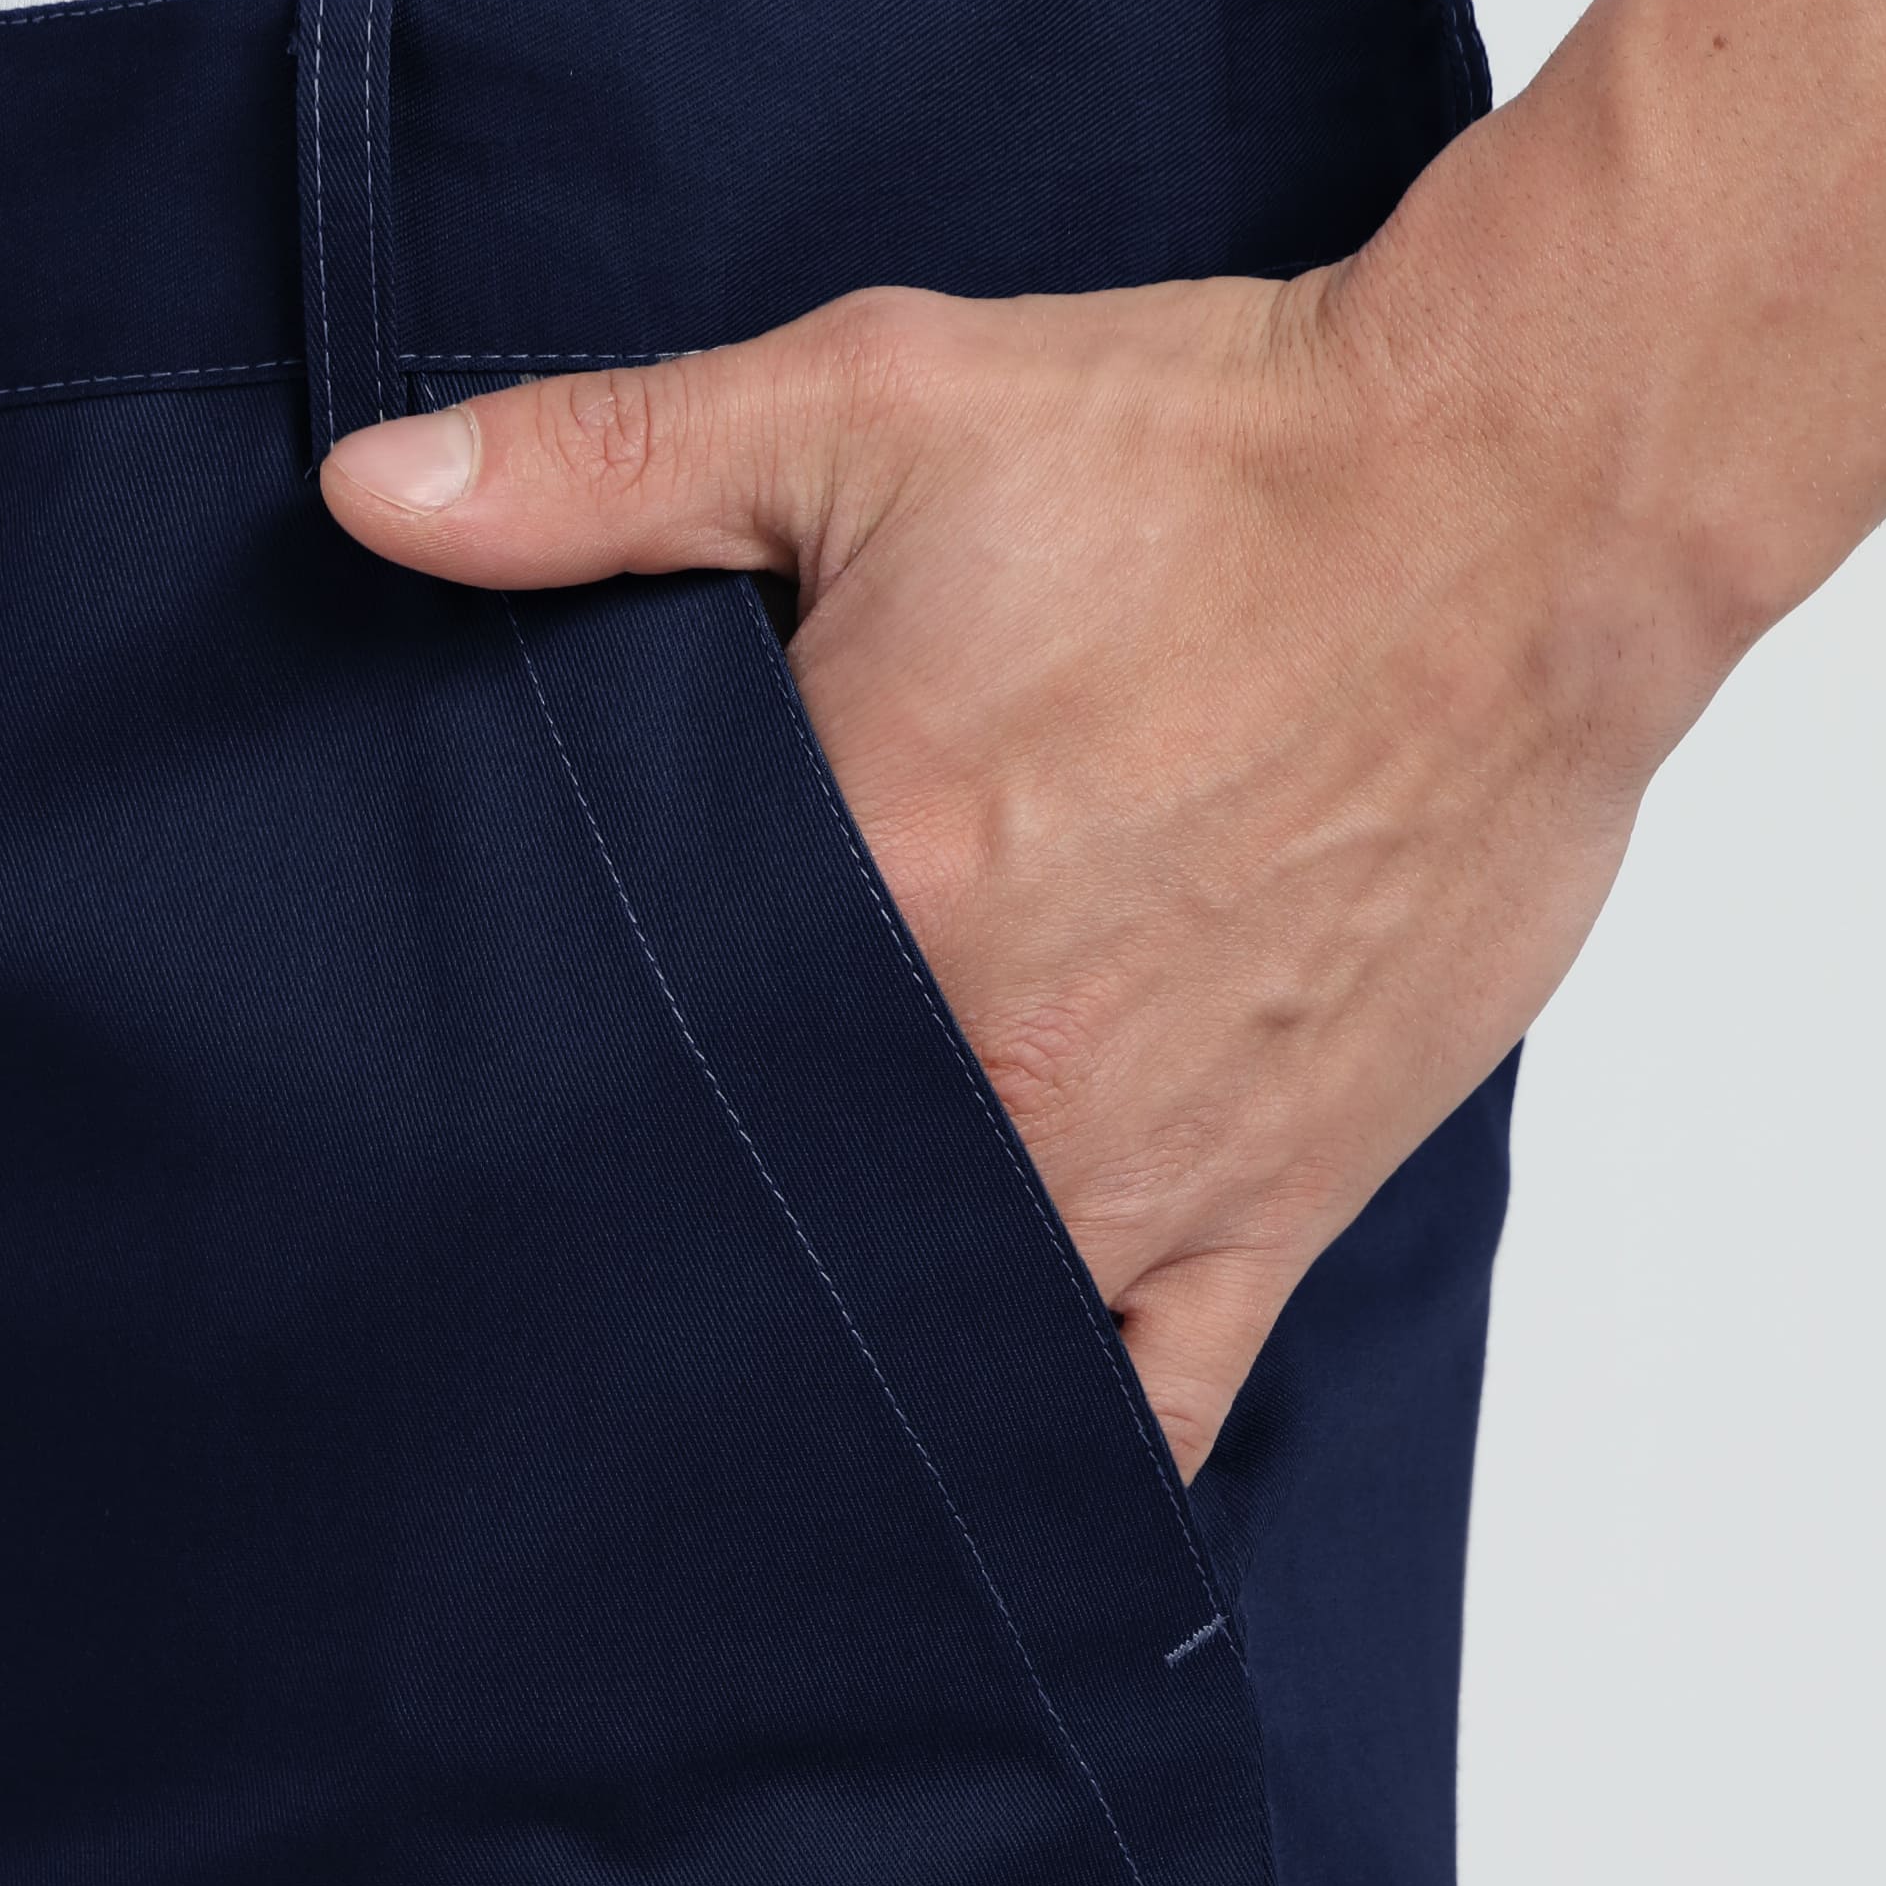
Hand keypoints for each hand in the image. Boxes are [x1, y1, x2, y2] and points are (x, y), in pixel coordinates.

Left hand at [321, 258, 1735, 1474]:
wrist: (1521, 501)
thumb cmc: (1214, 455)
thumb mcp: (874, 401)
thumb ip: (606, 466)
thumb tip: (363, 498)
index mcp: (867, 887)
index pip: (630, 1051)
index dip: (539, 1091)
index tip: (470, 1119)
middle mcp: (993, 1069)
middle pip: (765, 1222)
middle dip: (677, 1238)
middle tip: (587, 1252)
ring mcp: (1138, 1164)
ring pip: (934, 1341)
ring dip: (840, 1356)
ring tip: (739, 1368)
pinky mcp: (1270, 1203)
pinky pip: (1151, 1410)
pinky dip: (1054, 1452)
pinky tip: (961, 1483)